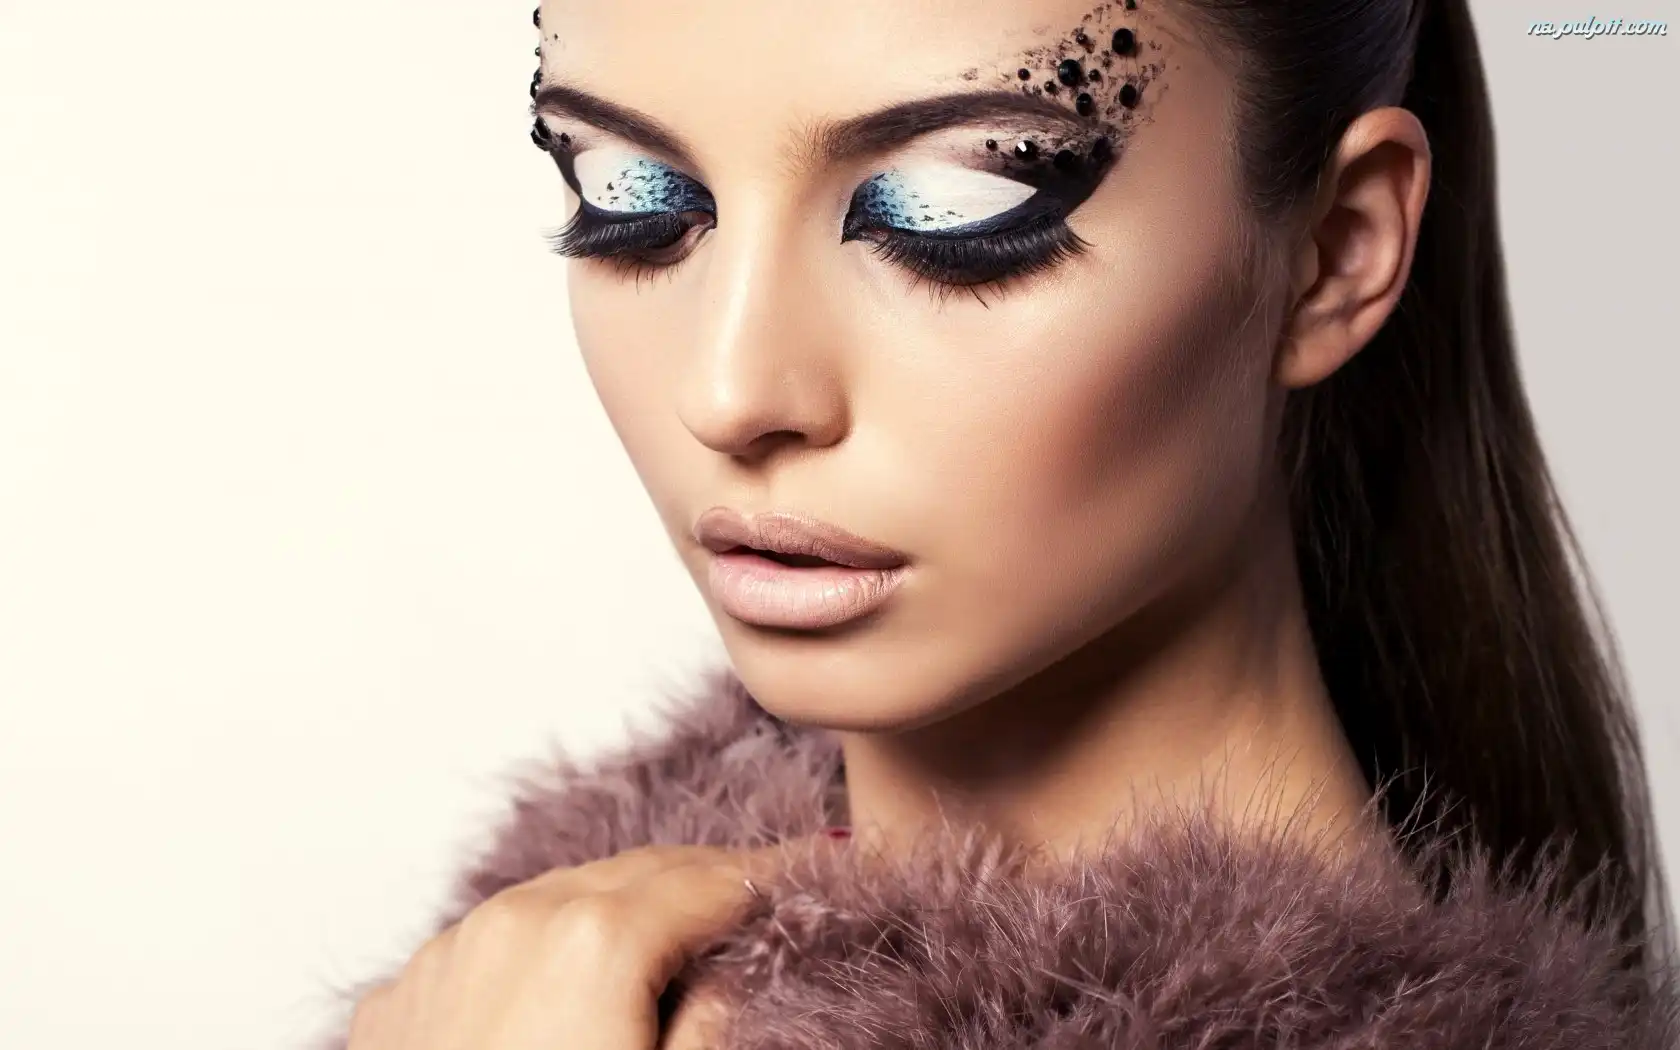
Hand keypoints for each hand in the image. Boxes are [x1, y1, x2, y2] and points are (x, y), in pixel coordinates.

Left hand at [345, 843, 781, 1049]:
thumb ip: (714, 1020)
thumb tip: (728, 966)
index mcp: (596, 942)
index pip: (711, 879)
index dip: (773, 874)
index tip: (820, 865)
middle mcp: (515, 922)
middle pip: (636, 872)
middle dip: (702, 880)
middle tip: (758, 893)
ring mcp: (447, 954)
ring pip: (556, 895)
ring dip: (619, 906)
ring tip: (669, 937)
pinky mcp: (400, 997)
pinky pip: (488, 944)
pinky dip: (539, 949)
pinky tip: (566, 989)